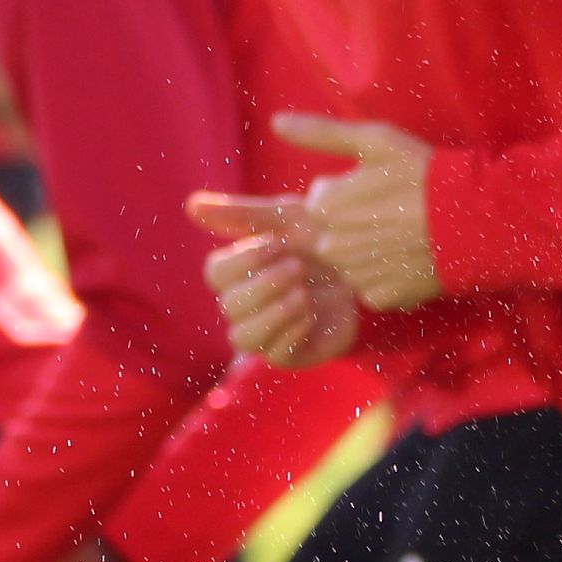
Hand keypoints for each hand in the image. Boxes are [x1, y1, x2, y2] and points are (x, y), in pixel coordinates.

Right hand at [189, 194, 362, 366]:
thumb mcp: (287, 218)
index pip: (215, 274)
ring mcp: (266, 333)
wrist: (370, 268)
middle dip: (264, 285)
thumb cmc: (323, 239)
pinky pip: (274, 355)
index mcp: (239, 272)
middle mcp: (246, 306)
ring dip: (273, 313)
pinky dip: (292, 331)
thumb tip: (191, 206)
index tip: (277, 243)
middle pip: (229, 306)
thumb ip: (241, 214)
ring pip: (242, 338)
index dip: (243, 260)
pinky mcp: (291, 354)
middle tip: (298, 266)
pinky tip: (311, 312)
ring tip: (302, 294)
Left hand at [265, 114, 442, 309]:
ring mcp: (355, 276)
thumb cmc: (424, 175)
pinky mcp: (379, 298)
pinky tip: (408, 258)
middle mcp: (332, 246)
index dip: (348, 192)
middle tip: (391, 212)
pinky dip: (385, 274)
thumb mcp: (375, 141)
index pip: (320, 200)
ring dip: (367, 249)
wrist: (475, 221)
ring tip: (403, 234)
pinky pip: (370, 285)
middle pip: (330, 232)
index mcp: (325, 205)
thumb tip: (276, 123)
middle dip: (352, 222)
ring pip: (349, 260)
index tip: (378, 188)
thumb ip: (320, 133)